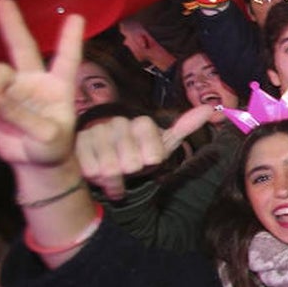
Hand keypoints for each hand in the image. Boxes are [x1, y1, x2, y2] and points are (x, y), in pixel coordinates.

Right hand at [0, 0, 81, 170]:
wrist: (35, 162)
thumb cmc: (52, 146)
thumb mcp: (47, 137)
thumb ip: (24, 118)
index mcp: (59, 86)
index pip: (66, 59)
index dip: (70, 39)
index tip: (77, 16)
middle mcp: (33, 80)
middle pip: (22, 48)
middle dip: (12, 24)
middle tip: (0, 1)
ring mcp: (10, 89)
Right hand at [75, 105, 213, 199]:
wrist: (111, 171)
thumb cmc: (139, 159)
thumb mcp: (163, 146)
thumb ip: (185, 128)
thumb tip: (210, 107)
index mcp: (141, 123)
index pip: (152, 148)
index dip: (150, 160)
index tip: (149, 162)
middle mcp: (118, 123)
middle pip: (131, 160)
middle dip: (131, 172)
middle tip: (129, 170)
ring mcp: (96, 132)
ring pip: (110, 167)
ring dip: (114, 179)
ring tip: (115, 175)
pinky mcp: (77, 145)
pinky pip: (91, 169)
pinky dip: (98, 179)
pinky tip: (97, 175)